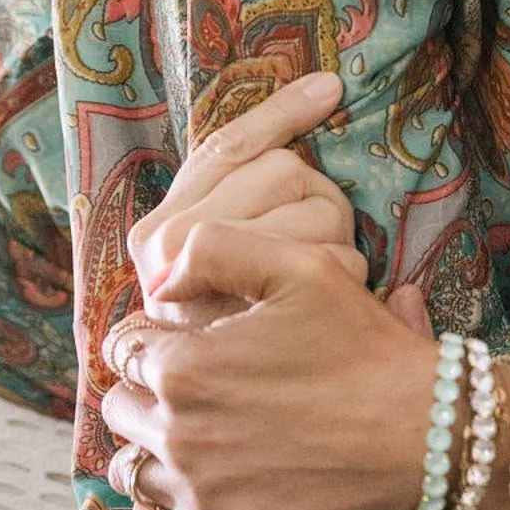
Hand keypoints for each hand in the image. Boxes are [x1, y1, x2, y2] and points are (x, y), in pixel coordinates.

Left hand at [102, 225, 440, 509]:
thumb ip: (215, 249)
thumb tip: (159, 283)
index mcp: (186, 365)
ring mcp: (199, 494)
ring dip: (152, 448)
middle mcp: (180, 433)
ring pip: (132, 468)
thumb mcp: (300, 266)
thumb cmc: (366, 346)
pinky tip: (186, 492)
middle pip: (121, 408)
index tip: (187, 342)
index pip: (127, 349)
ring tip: (197, 436)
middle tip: (198, 387)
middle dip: (148, 391)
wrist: (426, 433)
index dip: (154, 339)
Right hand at [125, 71, 363, 328]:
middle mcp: (170, 247)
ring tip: (314, 289)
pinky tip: (347, 291)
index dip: (282, 110)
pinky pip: (331, 267)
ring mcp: (208, 288)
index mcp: (161, 227)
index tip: (331, 87)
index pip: (227, 147)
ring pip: (314, 210)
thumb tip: (327, 88)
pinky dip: (349, 274)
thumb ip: (247, 194)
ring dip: (335, 243)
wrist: (230, 422)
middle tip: (313, 250)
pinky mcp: (250, 325)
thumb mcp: (231, 259)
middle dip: (318, 203)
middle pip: (284, 173)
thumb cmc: (245, 331)